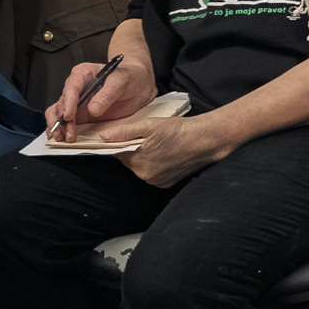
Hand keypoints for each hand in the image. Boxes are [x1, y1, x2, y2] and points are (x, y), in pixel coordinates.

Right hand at [47, 57, 156, 137]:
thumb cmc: (129, 78)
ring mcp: (76, 102)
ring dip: (59, 126)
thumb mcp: (121, 82)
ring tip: (63, 137)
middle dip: (61, 119)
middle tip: (67, 132)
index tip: (69, 116)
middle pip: (62, 103)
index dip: (68, 102)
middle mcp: (76, 88)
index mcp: (83, 74)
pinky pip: (66, 122)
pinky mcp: (80, 114)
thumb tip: (93, 109)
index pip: (72, 87)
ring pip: (59, 113)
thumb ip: (107, 94)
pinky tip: (62, 137)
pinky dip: (62, 130)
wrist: (137, 86)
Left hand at [106, 113, 234, 187]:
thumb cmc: (179, 130)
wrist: (207, 139)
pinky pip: (153, 172)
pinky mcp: (167, 183)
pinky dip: (155, 163)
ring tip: (158, 143)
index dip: (120, 142)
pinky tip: (165, 152)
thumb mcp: (149, 125)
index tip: (127, 134)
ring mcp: (157, 181)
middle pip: (129, 160)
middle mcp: (145, 176)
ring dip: (144, 156)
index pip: (118, 153)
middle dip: (133, 149)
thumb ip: (123, 131)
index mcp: (138, 163)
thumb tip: (102, 136)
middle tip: (147, 136)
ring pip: (141, 166)